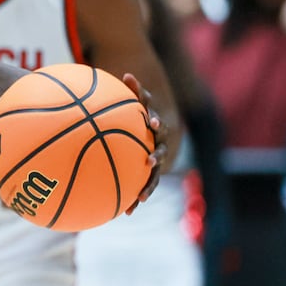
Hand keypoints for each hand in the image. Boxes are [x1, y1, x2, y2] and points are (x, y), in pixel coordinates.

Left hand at [120, 72, 166, 211]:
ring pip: (155, 173)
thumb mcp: (136, 101)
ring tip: (141, 197)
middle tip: (149, 160)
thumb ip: (132, 90)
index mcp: (154, 124)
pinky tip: (127, 212)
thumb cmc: (138, 112)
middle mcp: (159, 141)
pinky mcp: (151, 171)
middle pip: (160, 148)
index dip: (153, 117)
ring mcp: (158, 157)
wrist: (154, 129)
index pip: (155, 117)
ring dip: (148, 184)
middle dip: (156, 154)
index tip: (149, 120)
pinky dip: (137, 196)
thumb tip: (125, 74)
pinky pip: (145, 185)